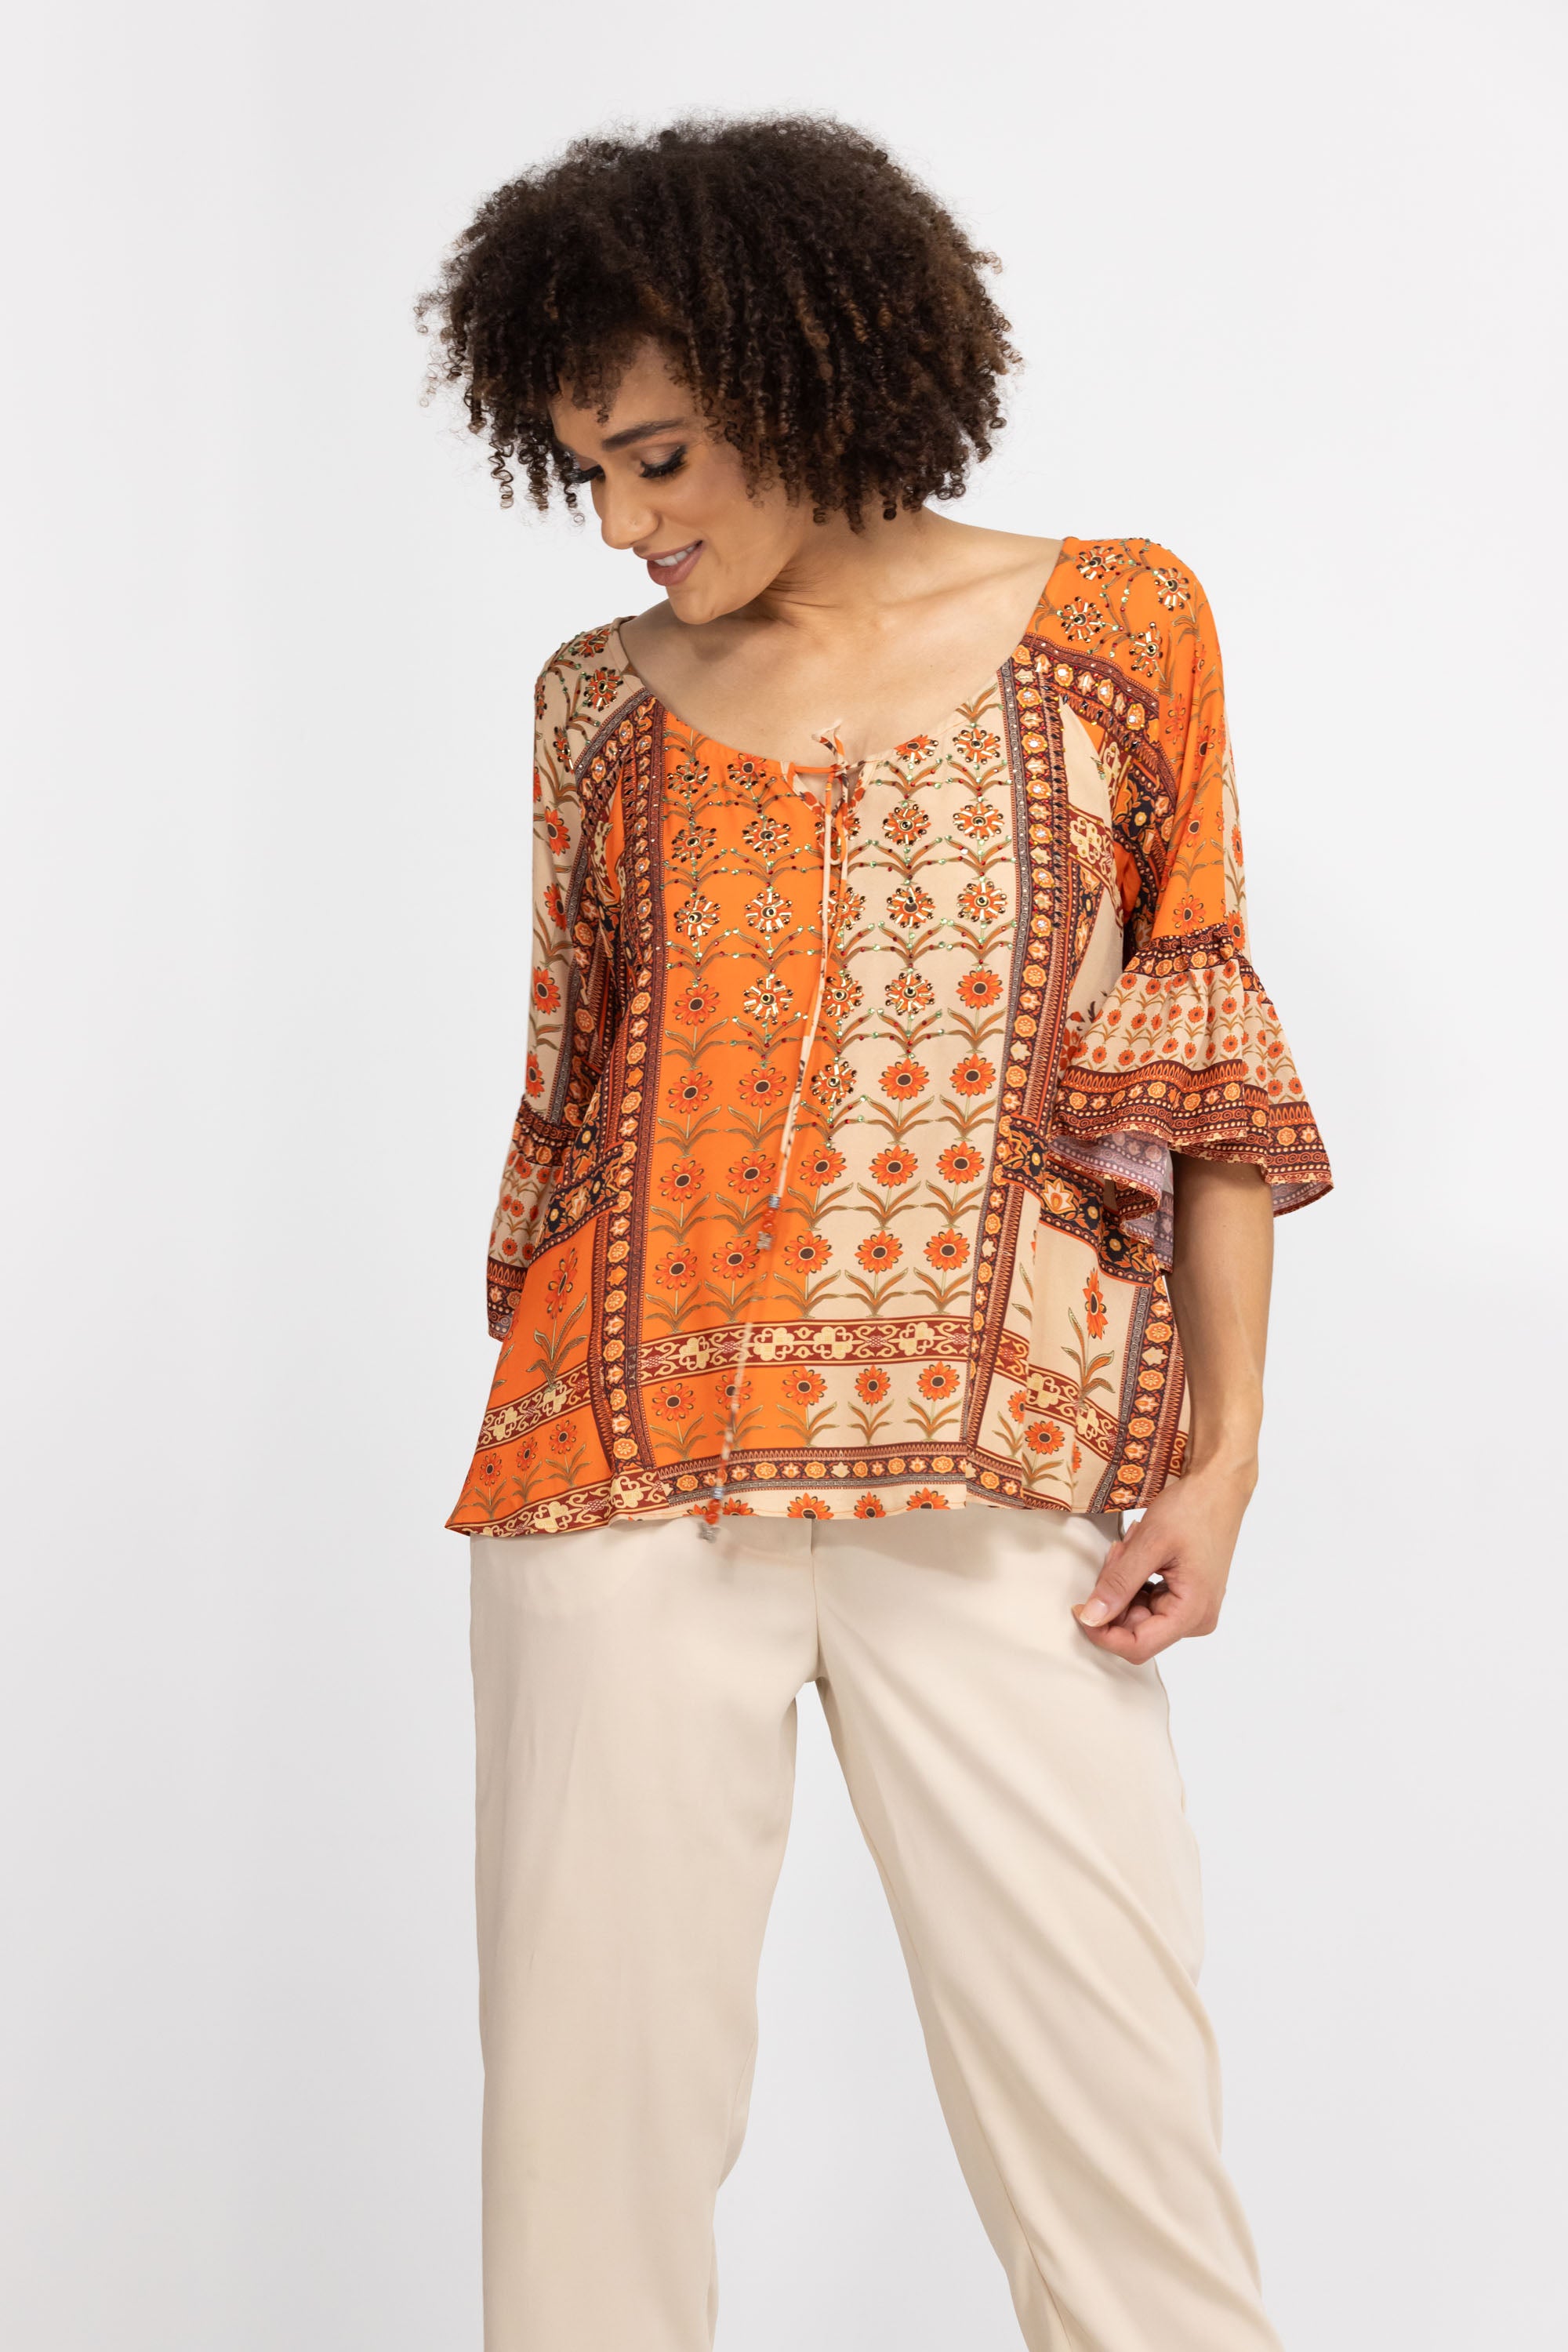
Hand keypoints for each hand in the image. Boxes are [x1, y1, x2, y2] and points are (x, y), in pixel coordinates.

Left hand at [1072, 1463, 1253, 1662]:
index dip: (1102, 1632)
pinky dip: (1133, 1579)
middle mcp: (1196, 1619)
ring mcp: (1192, 1609)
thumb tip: (1091, 1618)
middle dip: (1114, 1596)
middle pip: (1135, 1629)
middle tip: (1115, 1554)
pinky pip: (1147, 1601)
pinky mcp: (1185, 1596)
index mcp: (1192, 1613)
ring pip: (1137, 1613)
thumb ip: (1119, 1584)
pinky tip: (1137, 1551)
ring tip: (1129, 1546)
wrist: (1219, 1487)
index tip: (1079, 1607)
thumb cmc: (1193, 1509)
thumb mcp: (1149, 1544)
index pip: (1137, 1646)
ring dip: (1122, 1583)